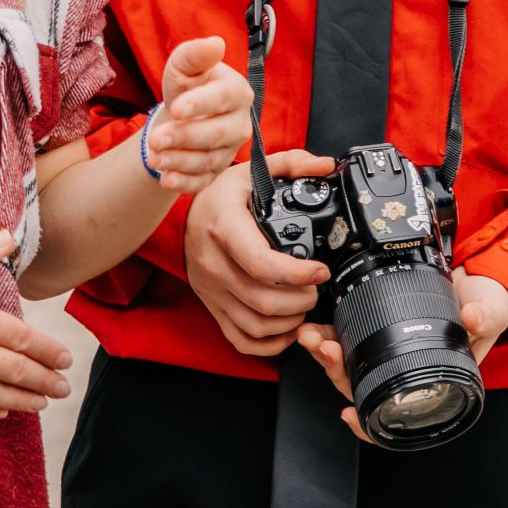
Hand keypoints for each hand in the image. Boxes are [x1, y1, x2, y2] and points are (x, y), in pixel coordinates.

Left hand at [143, 37, 252, 193]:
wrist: (181, 114)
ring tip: (154, 158)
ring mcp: (230, 149)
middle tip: (155, 140)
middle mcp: (239, 122)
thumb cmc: (187, 85)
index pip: (223, 98)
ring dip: (180, 161)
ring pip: (208, 159)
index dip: (201, 104)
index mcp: (236, 91)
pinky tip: (165, 178)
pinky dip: (184, 183)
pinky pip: (204, 181)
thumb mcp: (184, 64)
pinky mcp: (216, 170)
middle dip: (184, 137)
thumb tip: (215, 44)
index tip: (177, 108)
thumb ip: (196, 53)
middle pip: (217, 134)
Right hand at [181, 153, 333, 356]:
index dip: (296, 273)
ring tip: (305, 306)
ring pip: (254, 324)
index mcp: (225, 228)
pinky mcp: (212, 306)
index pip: (260, 262)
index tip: (320, 270)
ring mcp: (211, 289)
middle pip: (262, 300)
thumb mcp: (250, 171)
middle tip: (317, 288)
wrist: (183, 216)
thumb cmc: (220, 196)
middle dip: (301, 300)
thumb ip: (290, 163)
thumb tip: (325, 165)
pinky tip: (287, 331)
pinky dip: (267, 344)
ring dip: (288, 322)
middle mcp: (214, 263)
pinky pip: (239, 338)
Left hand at [296, 266, 507, 442]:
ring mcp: (388, 351)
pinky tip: (317, 328)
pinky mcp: (377, 327)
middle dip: (336, 370)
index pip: (396, 413)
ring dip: (325, 352)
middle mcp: (403, 372)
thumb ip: (484, 318)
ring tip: (313, 336)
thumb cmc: (485, 308)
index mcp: (429, 380)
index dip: (369, 422)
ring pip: (348, 364)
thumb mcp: (491, 312)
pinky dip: (330, 334)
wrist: (477, 281)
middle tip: (326, 349)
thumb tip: (472, 319)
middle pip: (361, 386)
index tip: (350, 414)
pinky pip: (348, 338)